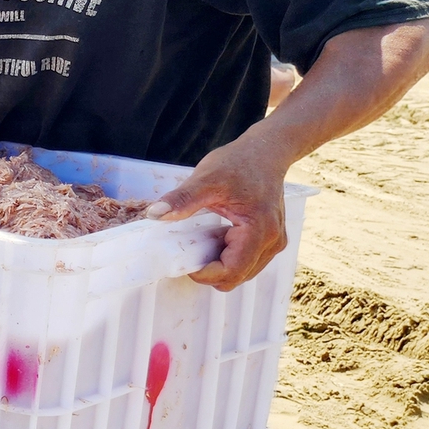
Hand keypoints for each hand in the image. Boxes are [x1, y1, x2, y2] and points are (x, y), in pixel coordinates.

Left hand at [147, 132, 290, 290]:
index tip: (183, 261)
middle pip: (237, 276)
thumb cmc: (239, 163)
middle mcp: (272, 242)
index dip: (204, 274)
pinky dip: (229, 256)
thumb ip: (181, 200)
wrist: (266, 151)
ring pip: (243, 272)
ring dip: (219, 264)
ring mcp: (274, 242)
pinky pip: (248, 261)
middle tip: (188, 251)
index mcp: (259, 231)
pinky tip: (215, 238)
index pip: (231, 271)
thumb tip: (154, 215)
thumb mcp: (205, 179)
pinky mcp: (271, 239)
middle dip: (210, 271)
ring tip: (202, 242)